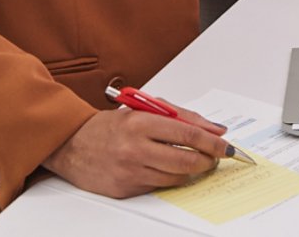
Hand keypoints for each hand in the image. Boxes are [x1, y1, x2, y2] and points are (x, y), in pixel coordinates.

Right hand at [42, 104, 232, 197]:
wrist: (71, 145)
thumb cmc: (110, 125)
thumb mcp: (145, 110)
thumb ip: (182, 117)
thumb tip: (214, 130)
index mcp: (141, 123)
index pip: (188, 135)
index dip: (212, 142)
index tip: (227, 146)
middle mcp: (135, 149)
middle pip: (185, 161)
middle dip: (208, 160)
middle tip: (215, 157)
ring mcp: (129, 172)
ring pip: (175, 177)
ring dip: (193, 171)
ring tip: (198, 162)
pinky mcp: (124, 189)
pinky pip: (158, 186)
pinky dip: (170, 178)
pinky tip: (170, 169)